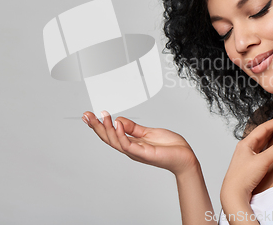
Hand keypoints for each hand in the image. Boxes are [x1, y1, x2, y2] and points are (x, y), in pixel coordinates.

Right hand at [83, 111, 198, 175]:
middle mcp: (131, 149)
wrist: (185, 157)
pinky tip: (117, 123)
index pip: (110, 134)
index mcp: (131, 143)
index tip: (89, 115)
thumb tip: (118, 119)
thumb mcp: (148, 132)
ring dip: (106, 128)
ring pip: (115, 141)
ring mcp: (136, 152)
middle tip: (87, 115)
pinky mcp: (144, 153)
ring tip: (102, 116)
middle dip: (96, 127)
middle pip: (108, 138)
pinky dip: (121, 134)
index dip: (98, 125)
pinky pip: (128, 144)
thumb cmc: (170, 146)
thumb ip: (133, 128)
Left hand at [220, 115, 272, 203]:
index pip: (261, 129)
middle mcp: (244, 149)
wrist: (233, 193)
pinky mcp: (248, 166)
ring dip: (269, 138)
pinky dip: (267, 149)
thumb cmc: (243, 176)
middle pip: (260, 135)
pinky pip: (260, 153)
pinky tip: (271, 151)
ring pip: (259, 144)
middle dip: (271, 129)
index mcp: (245, 144)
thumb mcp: (262, 160)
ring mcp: (246, 157)